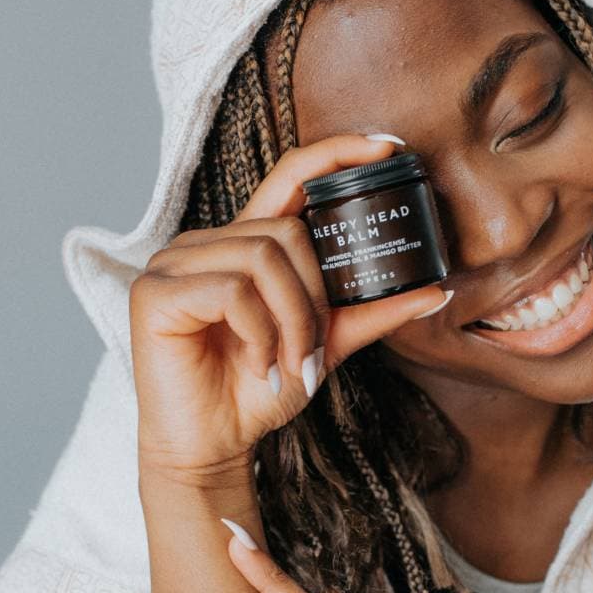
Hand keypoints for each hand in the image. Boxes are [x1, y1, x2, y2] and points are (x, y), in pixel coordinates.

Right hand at [129, 134, 450, 481]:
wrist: (212, 445)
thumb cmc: (257, 391)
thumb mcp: (324, 345)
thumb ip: (371, 313)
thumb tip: (436, 291)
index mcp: (246, 244)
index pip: (291, 175)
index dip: (336, 153)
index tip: (387, 146)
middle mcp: (208, 243)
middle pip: (287, 231)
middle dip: (315, 298)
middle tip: (311, 352)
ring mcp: (176, 262)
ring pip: (263, 258)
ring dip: (292, 321)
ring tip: (287, 364)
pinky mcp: (156, 293)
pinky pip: (232, 291)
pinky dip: (260, 333)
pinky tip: (259, 365)